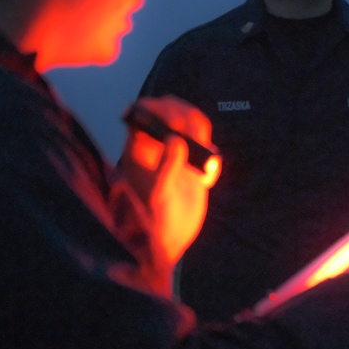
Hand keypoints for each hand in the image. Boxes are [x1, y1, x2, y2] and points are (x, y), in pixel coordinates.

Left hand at [118, 95, 219, 263]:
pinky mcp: (192, 159)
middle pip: (170, 109)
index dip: (161, 109)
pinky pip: (206, 143)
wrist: (173, 239)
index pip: (145, 112)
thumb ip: (166, 168)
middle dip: (186, 118)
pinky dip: (211, 154)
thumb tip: (174, 140)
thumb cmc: (156, 220)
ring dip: (201, 135)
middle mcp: (155, 143)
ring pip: (190, 121)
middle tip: (197, 140)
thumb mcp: (159, 196)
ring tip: (202, 161)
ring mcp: (175, 150)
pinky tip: (206, 178)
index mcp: (138, 147)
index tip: (177, 123)